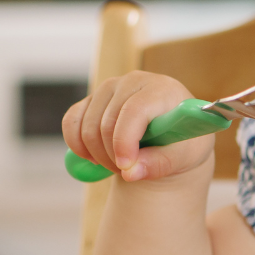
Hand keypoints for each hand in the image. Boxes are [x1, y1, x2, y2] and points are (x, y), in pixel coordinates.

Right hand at [62, 72, 214, 182]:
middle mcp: (134, 81)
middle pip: (107, 122)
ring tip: (120, 164)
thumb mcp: (183, 157)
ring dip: (97, 154)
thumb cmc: (183, 142)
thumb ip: (159, 164)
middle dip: (113, 155)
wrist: (174, 133)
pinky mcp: (93, 98)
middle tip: (127, 171)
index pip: (135, 110)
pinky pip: (71, 122)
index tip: (125, 167)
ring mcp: (110, 87)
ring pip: (87, 125)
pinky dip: (77, 145)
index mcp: (163, 90)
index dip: (125, 140)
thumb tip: (130, 173)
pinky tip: (93, 157)